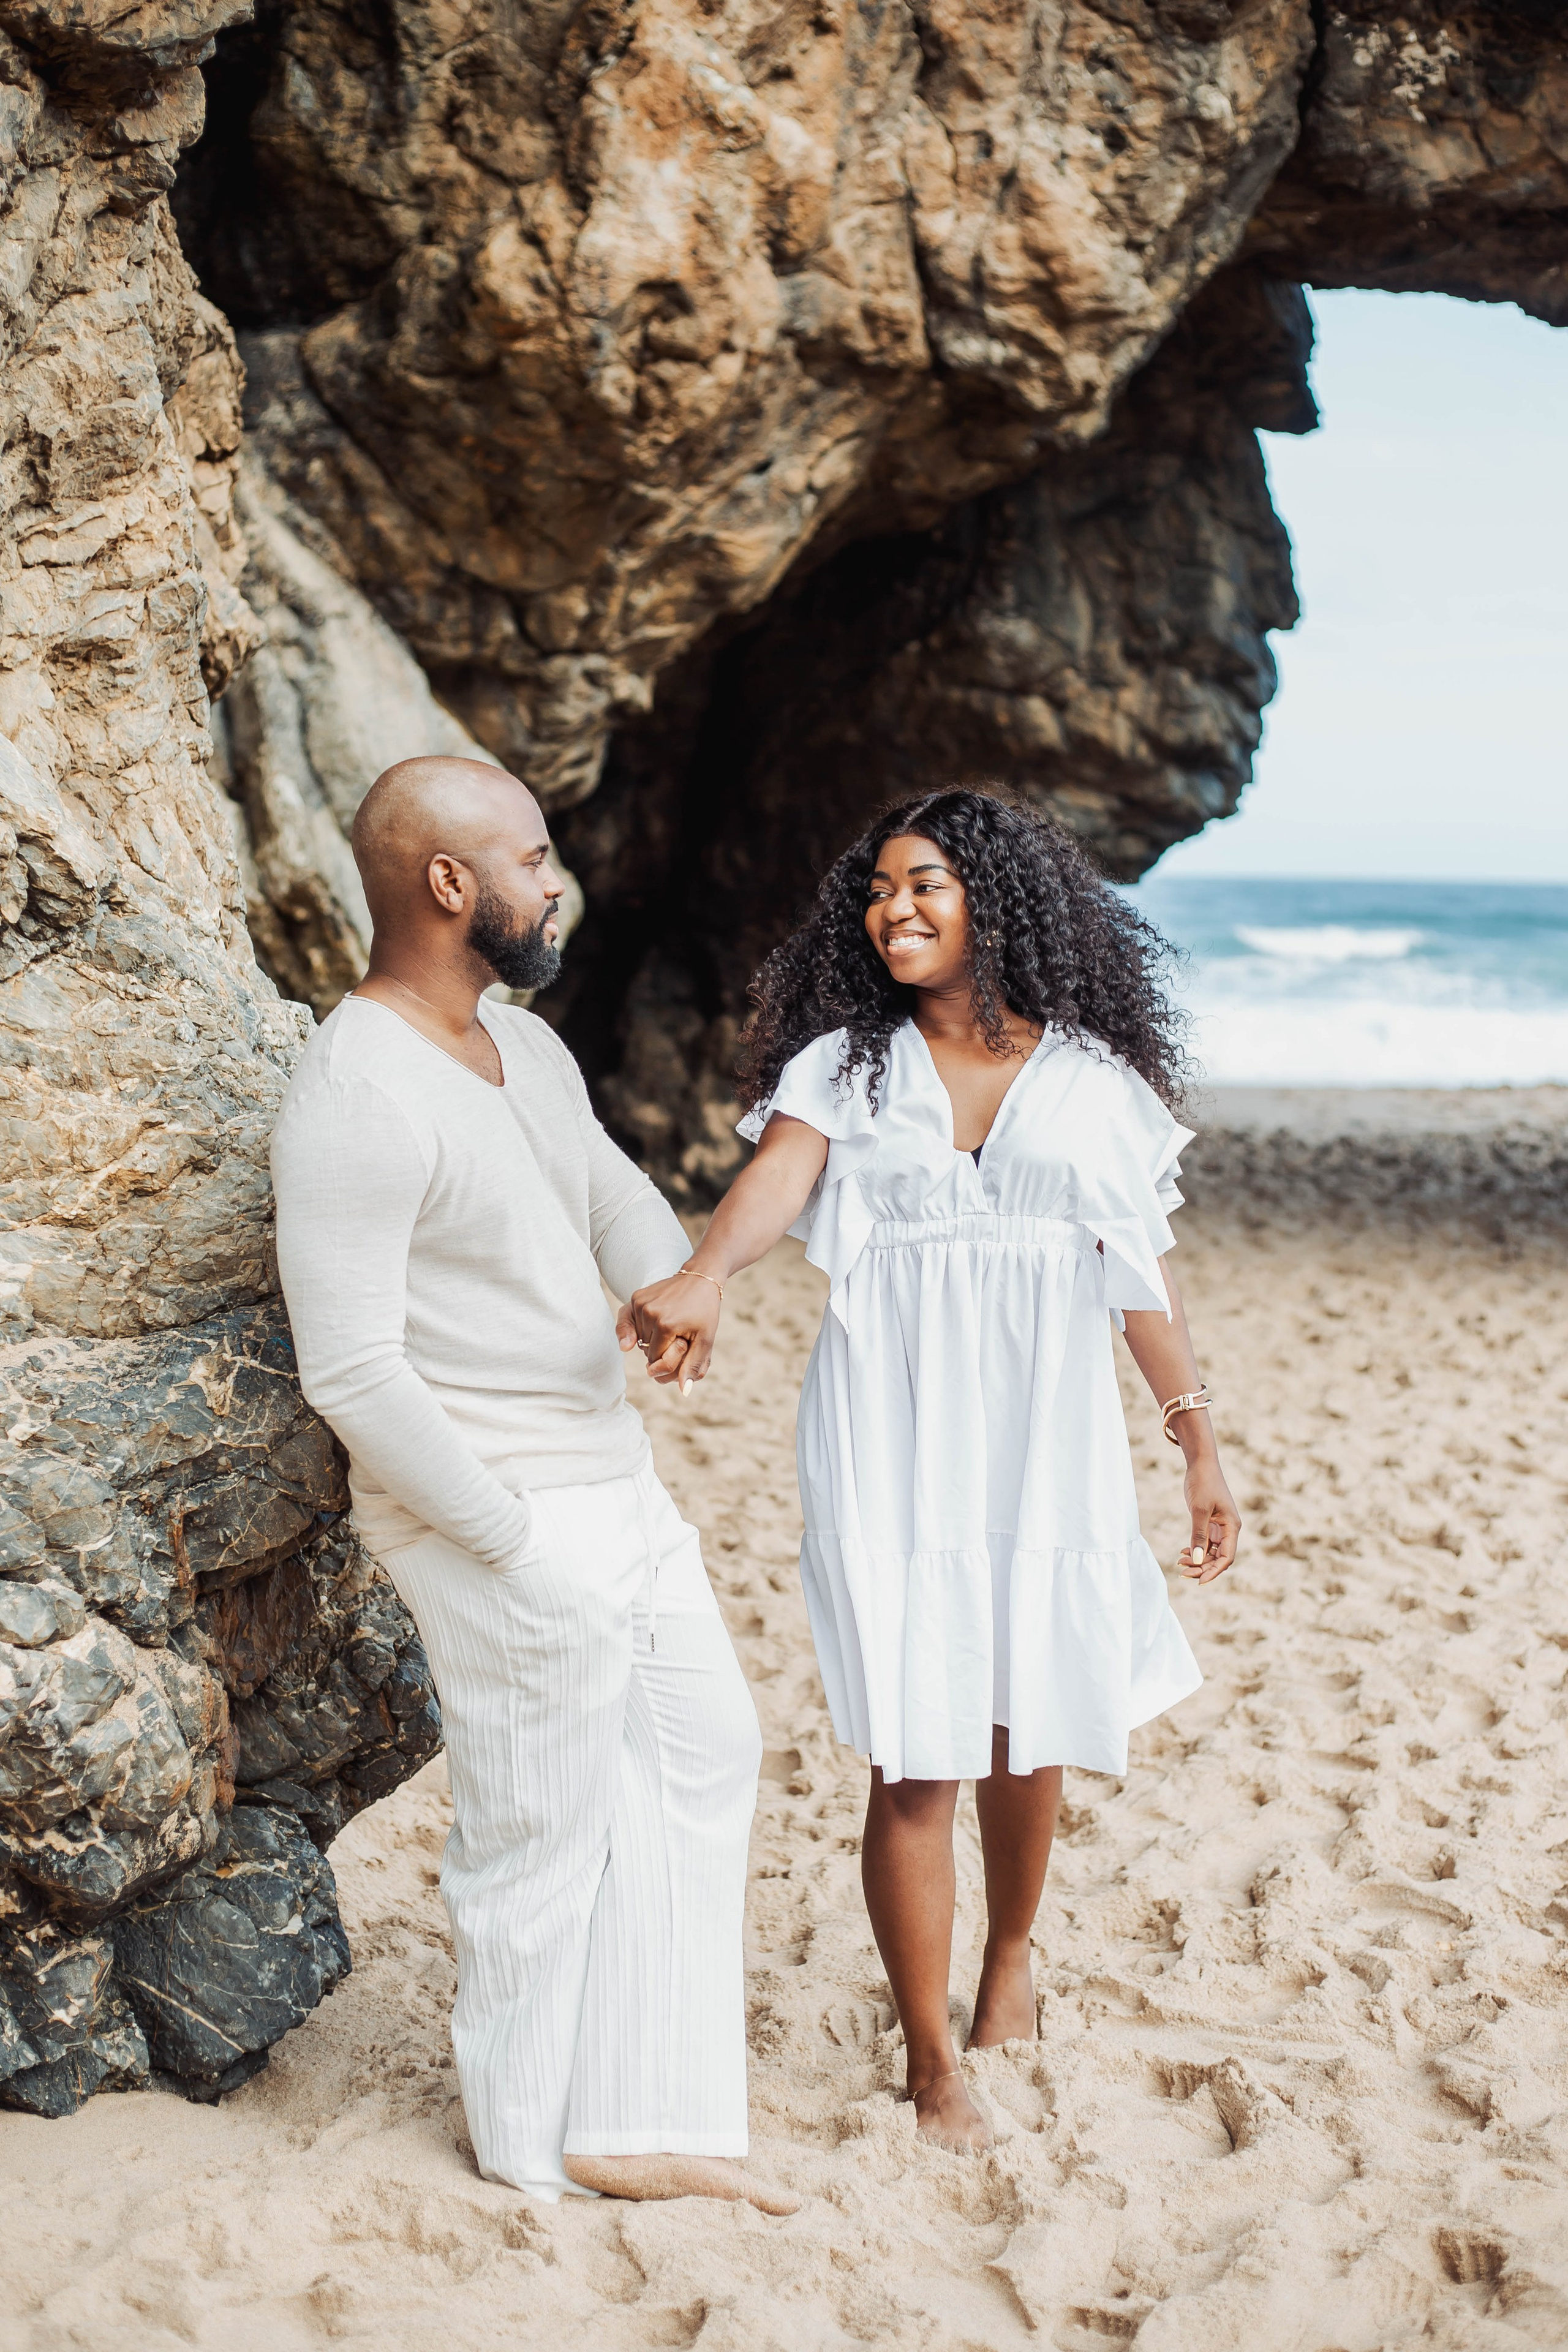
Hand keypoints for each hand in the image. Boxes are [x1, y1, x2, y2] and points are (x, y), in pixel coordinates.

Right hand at [615, 1272, 721, 1391]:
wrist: (700, 1278)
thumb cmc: (705, 1311)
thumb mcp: (705, 1340)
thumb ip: (693, 1366)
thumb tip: (684, 1391)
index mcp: (666, 1325)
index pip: (656, 1360)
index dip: (670, 1358)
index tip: (683, 1344)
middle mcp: (649, 1313)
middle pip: (646, 1350)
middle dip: (661, 1348)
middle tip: (679, 1333)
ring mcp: (640, 1303)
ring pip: (639, 1338)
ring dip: (652, 1338)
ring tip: (670, 1323)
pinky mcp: (636, 1297)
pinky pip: (631, 1323)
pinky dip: (641, 1326)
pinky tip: (650, 1323)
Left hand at [1179, 1458, 1239, 1582]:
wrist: (1201, 1464)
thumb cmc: (1203, 1483)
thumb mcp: (1199, 1510)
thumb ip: (1199, 1535)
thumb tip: (1198, 1560)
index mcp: (1232, 1526)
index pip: (1227, 1557)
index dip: (1214, 1571)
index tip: (1199, 1581)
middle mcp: (1228, 1529)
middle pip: (1218, 1557)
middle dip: (1203, 1567)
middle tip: (1183, 1572)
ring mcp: (1220, 1526)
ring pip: (1211, 1551)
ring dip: (1198, 1559)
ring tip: (1180, 1562)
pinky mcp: (1210, 1522)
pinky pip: (1205, 1542)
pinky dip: (1196, 1549)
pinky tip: (1183, 1552)